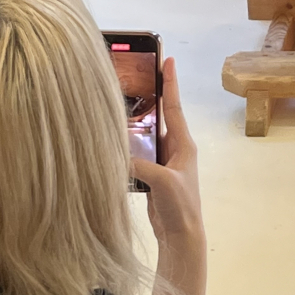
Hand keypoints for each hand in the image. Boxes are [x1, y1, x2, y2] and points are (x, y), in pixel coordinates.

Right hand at [131, 57, 206, 294]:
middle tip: (136, 74)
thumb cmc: (180, 206)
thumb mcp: (163, 182)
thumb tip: (116, 152)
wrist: (182, 235)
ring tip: (117, 101)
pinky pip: (138, 152)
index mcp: (183, 145)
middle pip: (159, 116)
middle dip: (149, 96)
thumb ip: (141, 165)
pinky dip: (126, 143)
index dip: (171, 84)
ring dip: (134, 121)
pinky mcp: (152, 175)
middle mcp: (175, 149)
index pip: (174, 107)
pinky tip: (111, 138)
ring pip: (146, 134)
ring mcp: (163, 162)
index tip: (169, 60)